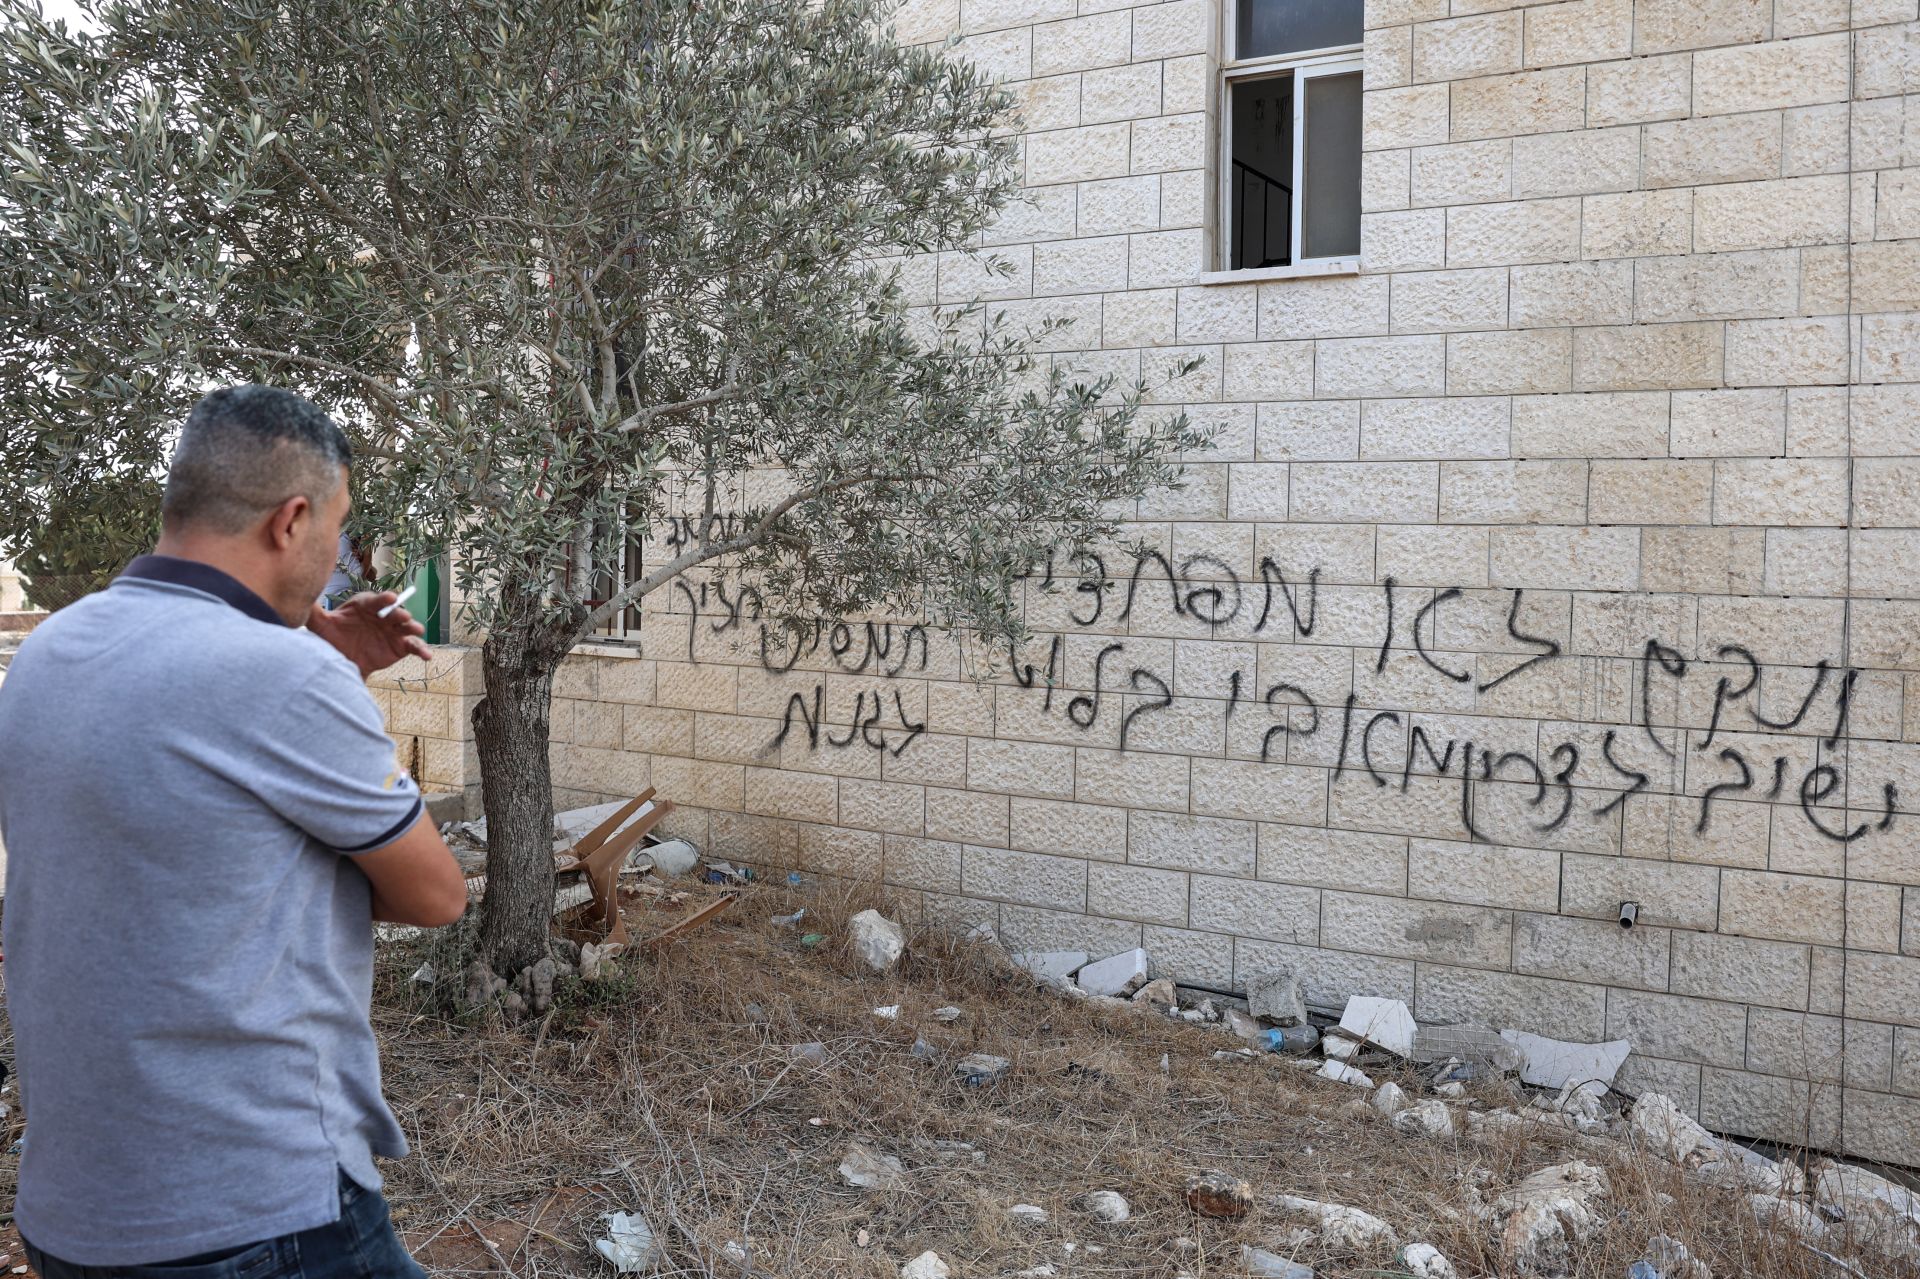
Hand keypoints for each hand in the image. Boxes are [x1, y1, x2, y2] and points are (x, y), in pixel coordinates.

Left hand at [308, 590, 432, 677]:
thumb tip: (299, 599)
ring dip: (413, 627)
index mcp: (366, 606)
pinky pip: (414, 646)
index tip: (390, 598)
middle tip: (403, 616)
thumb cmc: (334, 638)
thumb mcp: (321, 626)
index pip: (376, 601)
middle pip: (394, 612)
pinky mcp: (401, 646)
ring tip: (416, 630)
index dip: (383, 599)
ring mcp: (394, 631)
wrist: (344, 661)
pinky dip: (423, 650)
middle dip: (399, 613)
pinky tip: (428, 657)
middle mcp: (383, 616)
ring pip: (407, 627)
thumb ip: (314, 613)